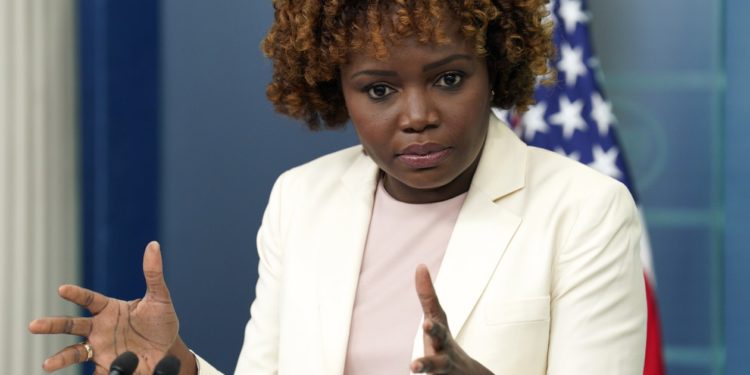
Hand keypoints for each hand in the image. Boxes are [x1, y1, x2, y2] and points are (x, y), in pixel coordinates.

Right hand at [29, 241, 180, 373]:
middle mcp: (98, 328)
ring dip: (60, 357)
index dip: (76, 294)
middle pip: (71, 325)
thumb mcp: (159, 298)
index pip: (88, 299)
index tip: (62, 289)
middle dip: (53, 325)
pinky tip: (95, 373)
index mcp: (109, 309)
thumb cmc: (161, 321)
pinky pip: (95, 371)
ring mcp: (100, 348)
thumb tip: (153, 245)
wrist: (168, 350)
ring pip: (75, 351)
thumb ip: (153, 274)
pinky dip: (93, 373)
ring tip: (47, 364)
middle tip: (34, 325)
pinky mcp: (106, 365)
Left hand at [410, 265, 492, 374]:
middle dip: (434, 330)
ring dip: (426, 364)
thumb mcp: (436, 319)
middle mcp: (443, 346)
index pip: (433, 309)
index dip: (426, 291)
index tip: (420, 270)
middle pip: (440, 337)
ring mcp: (444, 365)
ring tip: (413, 366)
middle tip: (426, 324)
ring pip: (436, 365)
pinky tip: (413, 372)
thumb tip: (421, 267)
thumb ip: (427, 296)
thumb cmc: (444, 343)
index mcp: (440, 330)